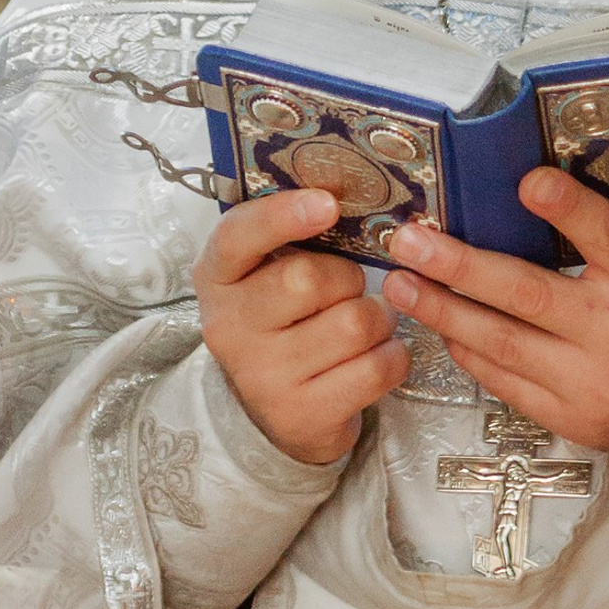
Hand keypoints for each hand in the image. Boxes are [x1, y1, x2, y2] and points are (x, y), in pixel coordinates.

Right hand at [194, 188, 409, 465]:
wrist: (275, 409)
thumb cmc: (283, 319)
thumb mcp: (267, 272)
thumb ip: (290, 232)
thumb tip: (346, 191)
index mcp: (217, 277)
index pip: (239, 236)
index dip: (284, 215)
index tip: (328, 203)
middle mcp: (228, 327)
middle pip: (308, 279)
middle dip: (349, 278)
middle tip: (349, 289)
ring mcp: (262, 377)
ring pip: (353, 324)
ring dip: (378, 318)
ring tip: (365, 324)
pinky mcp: (300, 416)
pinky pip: (376, 368)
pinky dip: (392, 356)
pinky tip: (376, 355)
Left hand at [383, 169, 608, 454]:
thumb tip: (528, 196)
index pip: (606, 236)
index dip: (566, 208)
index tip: (526, 181)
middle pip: (528, 295)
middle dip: (458, 267)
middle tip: (409, 241)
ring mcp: (596, 384)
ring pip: (503, 343)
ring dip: (443, 311)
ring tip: (400, 285)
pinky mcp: (576, 419)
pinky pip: (507, 383)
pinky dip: (470, 351)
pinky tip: (442, 326)